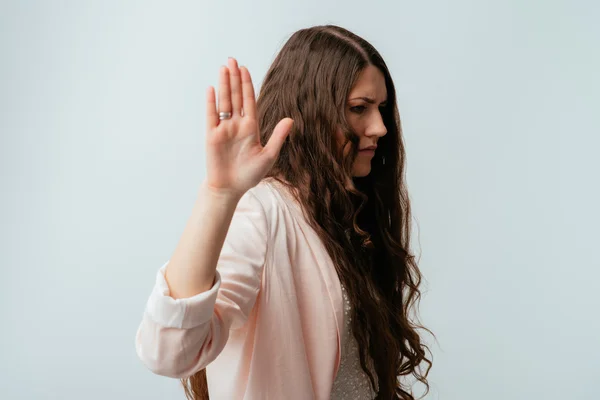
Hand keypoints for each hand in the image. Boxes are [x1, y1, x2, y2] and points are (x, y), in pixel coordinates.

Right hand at [204, 57, 292, 197]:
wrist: (230, 188)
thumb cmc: (250, 175)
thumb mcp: (269, 155)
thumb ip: (278, 136)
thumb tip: (290, 119)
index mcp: (251, 127)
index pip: (249, 101)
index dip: (247, 85)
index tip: (245, 69)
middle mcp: (237, 125)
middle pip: (235, 97)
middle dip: (234, 78)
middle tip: (232, 60)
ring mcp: (224, 129)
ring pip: (224, 102)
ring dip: (223, 85)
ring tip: (223, 68)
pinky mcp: (212, 136)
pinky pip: (211, 116)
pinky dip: (211, 102)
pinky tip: (212, 89)